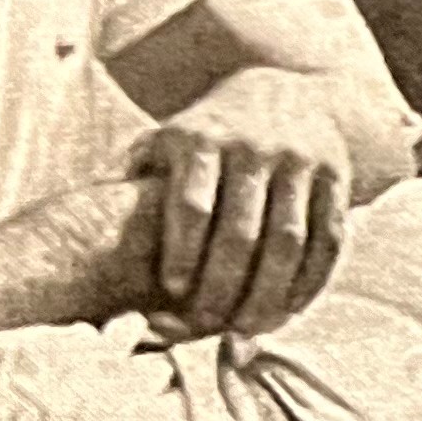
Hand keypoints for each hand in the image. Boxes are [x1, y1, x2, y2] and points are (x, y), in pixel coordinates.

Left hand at [128, 68, 352, 336]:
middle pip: (242, 232)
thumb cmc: (212, 133)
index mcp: (204, 137)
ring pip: (289, 241)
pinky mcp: (337, 179)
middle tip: (208, 326)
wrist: (290, 91)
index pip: (192, 204)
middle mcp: (256, 146)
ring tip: (247, 328)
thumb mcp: (169, 138)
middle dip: (223, 287)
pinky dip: (310, 281)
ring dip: (268, 294)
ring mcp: (301, 162)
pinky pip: (328, 239)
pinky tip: (288, 310)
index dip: (182, 253)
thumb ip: (132, 176)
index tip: (172, 293)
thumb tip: (84, 219)